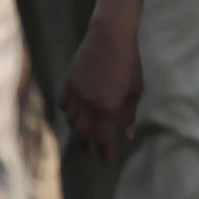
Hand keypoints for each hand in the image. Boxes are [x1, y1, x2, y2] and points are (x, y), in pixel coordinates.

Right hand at [60, 17, 143, 164]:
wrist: (109, 37)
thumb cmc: (128, 63)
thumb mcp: (135, 90)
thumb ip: (129, 114)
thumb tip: (127, 134)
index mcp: (108, 109)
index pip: (104, 139)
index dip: (105, 153)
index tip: (107, 162)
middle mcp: (89, 105)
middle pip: (83, 133)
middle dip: (88, 145)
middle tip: (91, 152)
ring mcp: (76, 94)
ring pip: (71, 120)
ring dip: (77, 130)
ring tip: (82, 135)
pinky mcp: (69, 83)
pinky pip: (64, 103)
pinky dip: (67, 112)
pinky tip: (72, 113)